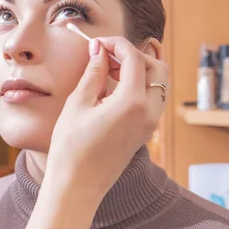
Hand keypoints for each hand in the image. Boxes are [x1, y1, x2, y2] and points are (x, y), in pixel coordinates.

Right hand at [46, 37, 168, 197]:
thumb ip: (92, 73)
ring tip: (106, 70)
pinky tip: (110, 89)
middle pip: (156, 68)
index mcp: (133, 102)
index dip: (116, 44)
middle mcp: (149, 112)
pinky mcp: (144, 132)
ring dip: (137, 70)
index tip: (97, 43)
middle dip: (133, 55)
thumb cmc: (72, 147)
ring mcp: (150, 124)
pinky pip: (150, 100)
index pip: (134, 58)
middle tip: (105, 54)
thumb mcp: (78, 104)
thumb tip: (99, 49)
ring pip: (156, 84)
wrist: (77, 185)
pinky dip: (136, 86)